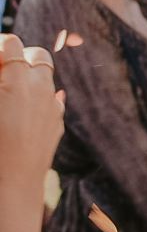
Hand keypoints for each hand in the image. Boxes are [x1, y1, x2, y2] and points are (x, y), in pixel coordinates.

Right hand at [0, 36, 62, 178]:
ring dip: (29, 78)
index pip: (11, 43)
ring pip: (45, 79)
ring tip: (6, 93)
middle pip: (37, 56)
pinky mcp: (57, 125)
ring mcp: (53, 106)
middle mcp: (41, 89)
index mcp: (17, 80)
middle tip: (0, 68)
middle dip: (19, 57)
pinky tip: (18, 112)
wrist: (9, 188)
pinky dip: (37, 99)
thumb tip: (2, 60)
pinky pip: (50, 101)